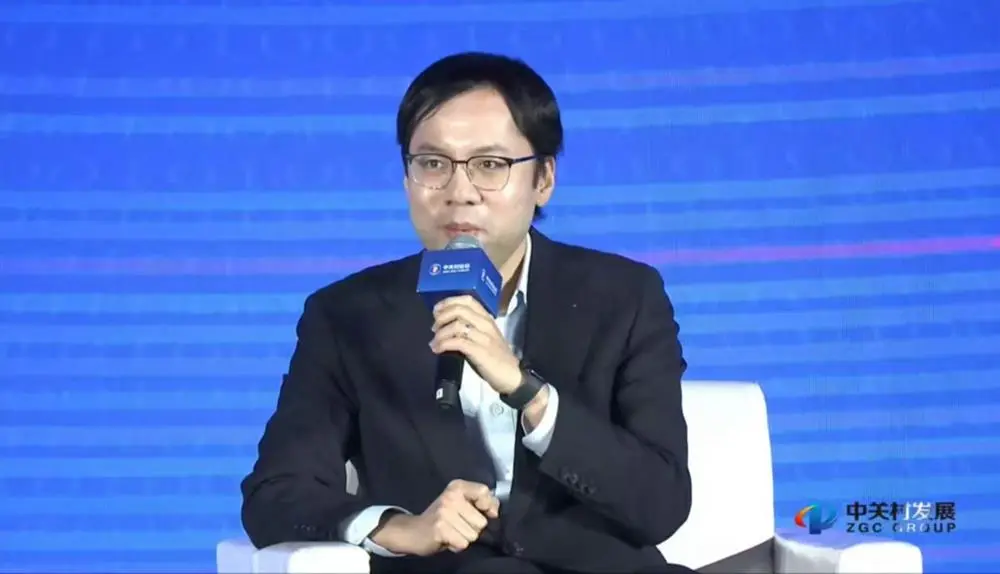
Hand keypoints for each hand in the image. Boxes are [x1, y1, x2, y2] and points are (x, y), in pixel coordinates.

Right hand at [373, 479, 499, 555]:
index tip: (484, 512)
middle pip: (481, 521)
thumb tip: (494, 511)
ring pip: (474, 534)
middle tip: (458, 525)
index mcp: (457, 487)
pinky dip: (457, 545)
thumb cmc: (442, 518)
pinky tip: (447, 539)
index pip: (484, 491)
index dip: (489, 505)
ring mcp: (445, 512)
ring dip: (465, 538)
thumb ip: (479, 502)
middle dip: (473, 528)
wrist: (413, 530)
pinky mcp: (440, 528)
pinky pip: (463, 543)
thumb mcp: (460, 503)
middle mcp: (451, 496)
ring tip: (452, 532)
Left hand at [430, 295, 522, 394]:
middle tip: (434, 328)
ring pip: (456, 325)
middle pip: (459, 310)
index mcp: (487, 318)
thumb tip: (446, 324)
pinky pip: (457, 342)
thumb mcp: (485, 336)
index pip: (468, 300)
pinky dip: (443, 344)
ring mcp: (484, 337)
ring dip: (440, 333)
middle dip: (441, 317)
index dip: (449, 302)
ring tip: (434, 342)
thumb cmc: (496, 357)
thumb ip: (470, 327)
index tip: (437, 310)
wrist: (511, 375)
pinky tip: (438, 349)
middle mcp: (486, 324)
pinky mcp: (480, 351)